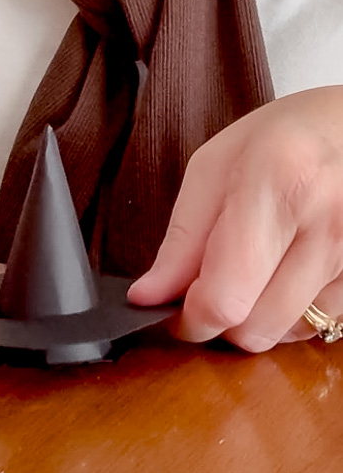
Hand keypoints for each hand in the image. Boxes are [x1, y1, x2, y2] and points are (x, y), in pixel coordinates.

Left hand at [128, 86, 342, 351]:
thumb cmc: (282, 138)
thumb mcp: (214, 168)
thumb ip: (182, 238)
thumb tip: (147, 298)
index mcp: (278, 186)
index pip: (226, 295)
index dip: (189, 319)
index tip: (173, 313)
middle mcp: (326, 225)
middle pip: (254, 328)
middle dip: (219, 321)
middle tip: (209, 286)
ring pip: (285, 335)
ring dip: (256, 317)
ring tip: (252, 271)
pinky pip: (318, 326)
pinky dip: (290, 314)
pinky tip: (285, 273)